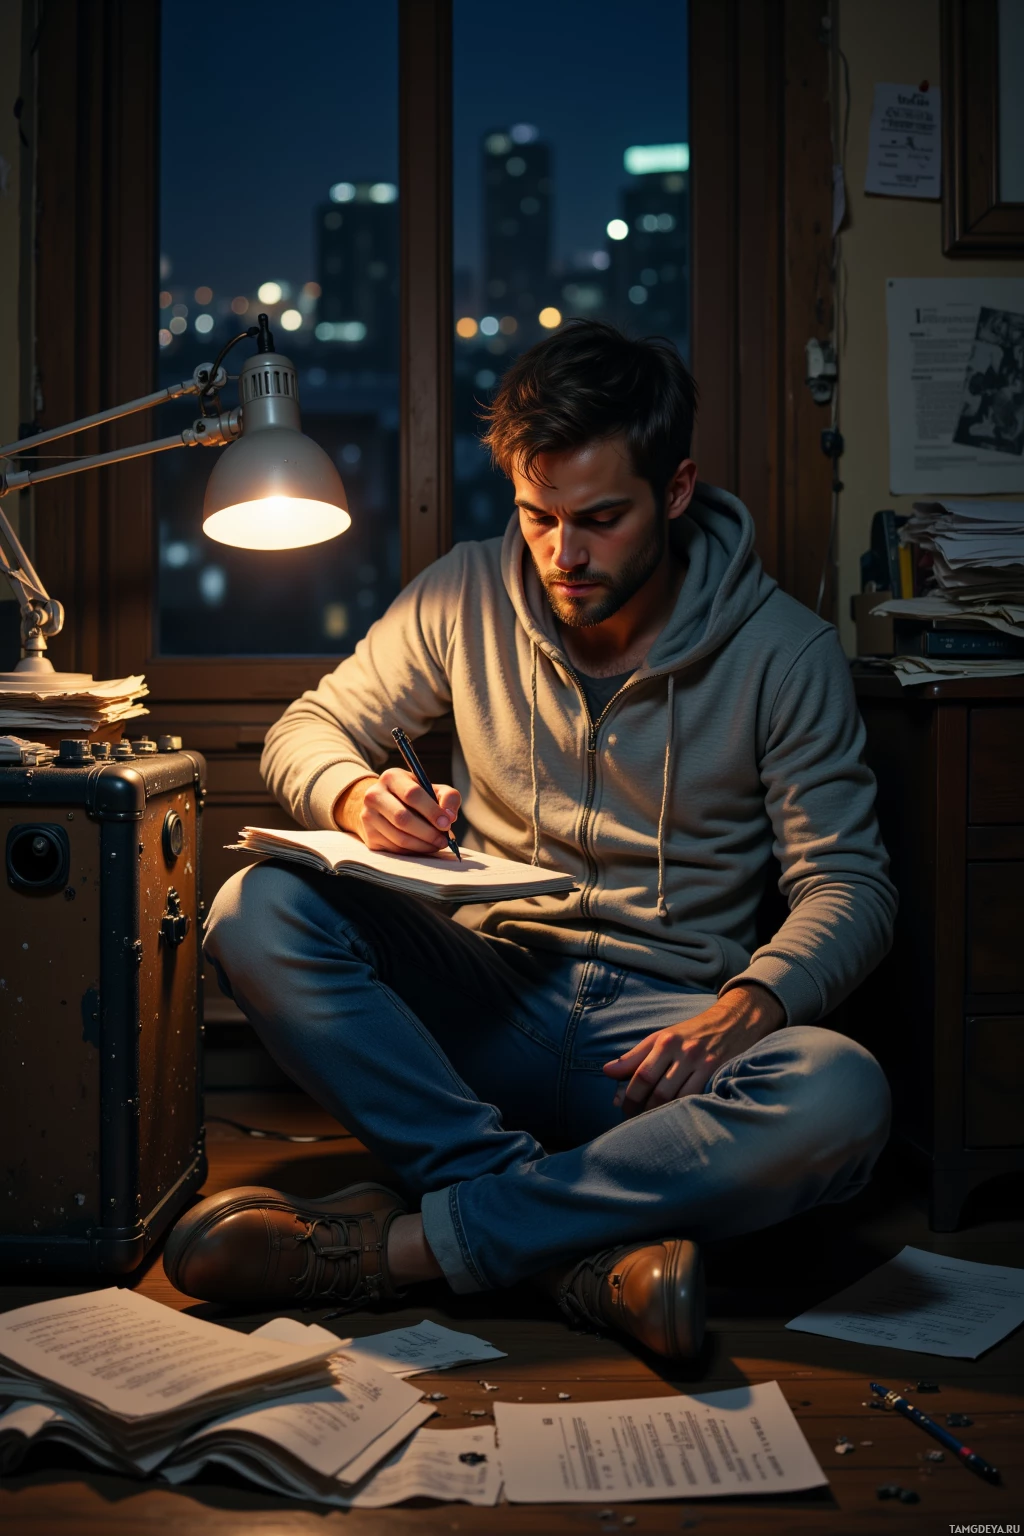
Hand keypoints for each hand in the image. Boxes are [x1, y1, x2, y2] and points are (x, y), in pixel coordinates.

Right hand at [335, 769, 460, 855]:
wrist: (383, 806)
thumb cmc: (414, 797)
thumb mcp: (432, 789)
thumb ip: (448, 797)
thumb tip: (450, 816)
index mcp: (391, 777)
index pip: (412, 794)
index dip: (431, 811)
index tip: (447, 823)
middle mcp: (374, 795)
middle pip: (402, 818)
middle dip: (428, 832)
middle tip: (444, 840)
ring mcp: (368, 816)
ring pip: (399, 837)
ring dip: (423, 845)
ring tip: (437, 844)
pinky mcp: (369, 836)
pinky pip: (395, 848)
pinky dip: (413, 851)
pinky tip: (423, 846)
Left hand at [603, 984, 785, 1116]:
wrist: (733, 1022)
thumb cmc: (691, 1033)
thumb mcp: (662, 1038)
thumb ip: (634, 1056)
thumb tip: (606, 1072)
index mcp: (664, 1041)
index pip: (640, 1075)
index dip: (628, 1096)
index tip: (620, 1107)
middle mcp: (683, 1052)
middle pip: (657, 1090)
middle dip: (642, 1110)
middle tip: (633, 1121)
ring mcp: (702, 1063)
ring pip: (676, 1098)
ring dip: (660, 1115)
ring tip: (651, 1123)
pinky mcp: (718, 1073)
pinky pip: (697, 1099)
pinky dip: (683, 1111)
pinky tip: (675, 1118)